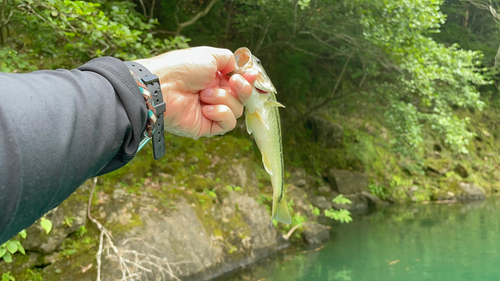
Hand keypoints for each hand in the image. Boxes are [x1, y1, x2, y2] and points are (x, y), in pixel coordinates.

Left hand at [134, 46, 255, 137]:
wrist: (163, 86)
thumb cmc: (182, 68)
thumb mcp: (210, 56)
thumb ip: (229, 60)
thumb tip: (239, 69)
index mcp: (214, 78)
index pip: (239, 83)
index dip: (247, 81)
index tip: (249, 75)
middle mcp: (214, 95)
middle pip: (242, 97)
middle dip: (242, 89)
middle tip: (233, 82)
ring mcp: (210, 112)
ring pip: (237, 110)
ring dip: (224, 99)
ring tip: (204, 94)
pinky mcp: (207, 127)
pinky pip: (228, 124)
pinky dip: (221, 114)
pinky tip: (207, 108)